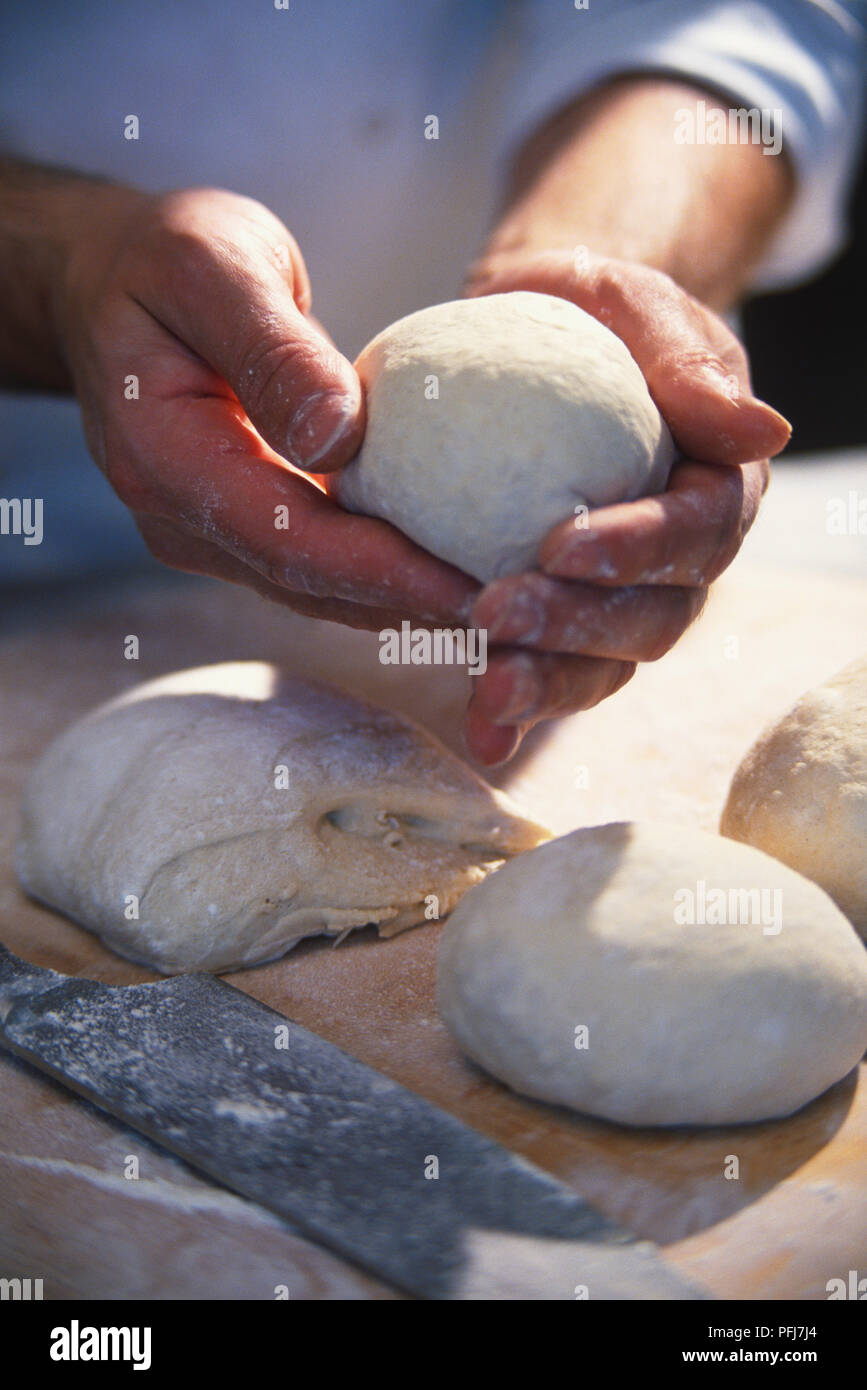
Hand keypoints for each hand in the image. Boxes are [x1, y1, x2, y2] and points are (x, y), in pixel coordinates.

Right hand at [57, 185, 475, 628]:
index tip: (474, 590)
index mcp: (164, 461)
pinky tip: (461, 571)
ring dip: (410, 604)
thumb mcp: (211, 265)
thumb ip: (270, 348)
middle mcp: (184, 519)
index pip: (287, 540)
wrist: (114, 284)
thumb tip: (340, 437)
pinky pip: (325, 564)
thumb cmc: (163, 259)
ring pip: (324, 590)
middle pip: (314, 584)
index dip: (384, 572)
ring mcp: (211, 533)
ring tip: (507, 610)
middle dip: (414, 607)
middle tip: (520, 615)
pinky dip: (391, 574)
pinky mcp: (245, 529)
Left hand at [459, 248, 790, 763]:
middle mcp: (682, 561)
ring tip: (488, 686)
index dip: (639, 548)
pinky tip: (479, 729)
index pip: (697, 530)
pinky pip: (554, 673)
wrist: (532, 340)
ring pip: (608, 663)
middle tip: (494, 614)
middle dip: (579, 627)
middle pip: (654, 616)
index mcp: (718, 486)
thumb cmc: (594, 317)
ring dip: (551, 683)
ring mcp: (627, 602)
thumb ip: (690, 362)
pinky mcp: (569, 625)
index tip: (561, 547)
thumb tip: (765, 429)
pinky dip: (517, 706)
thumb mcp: (635, 307)